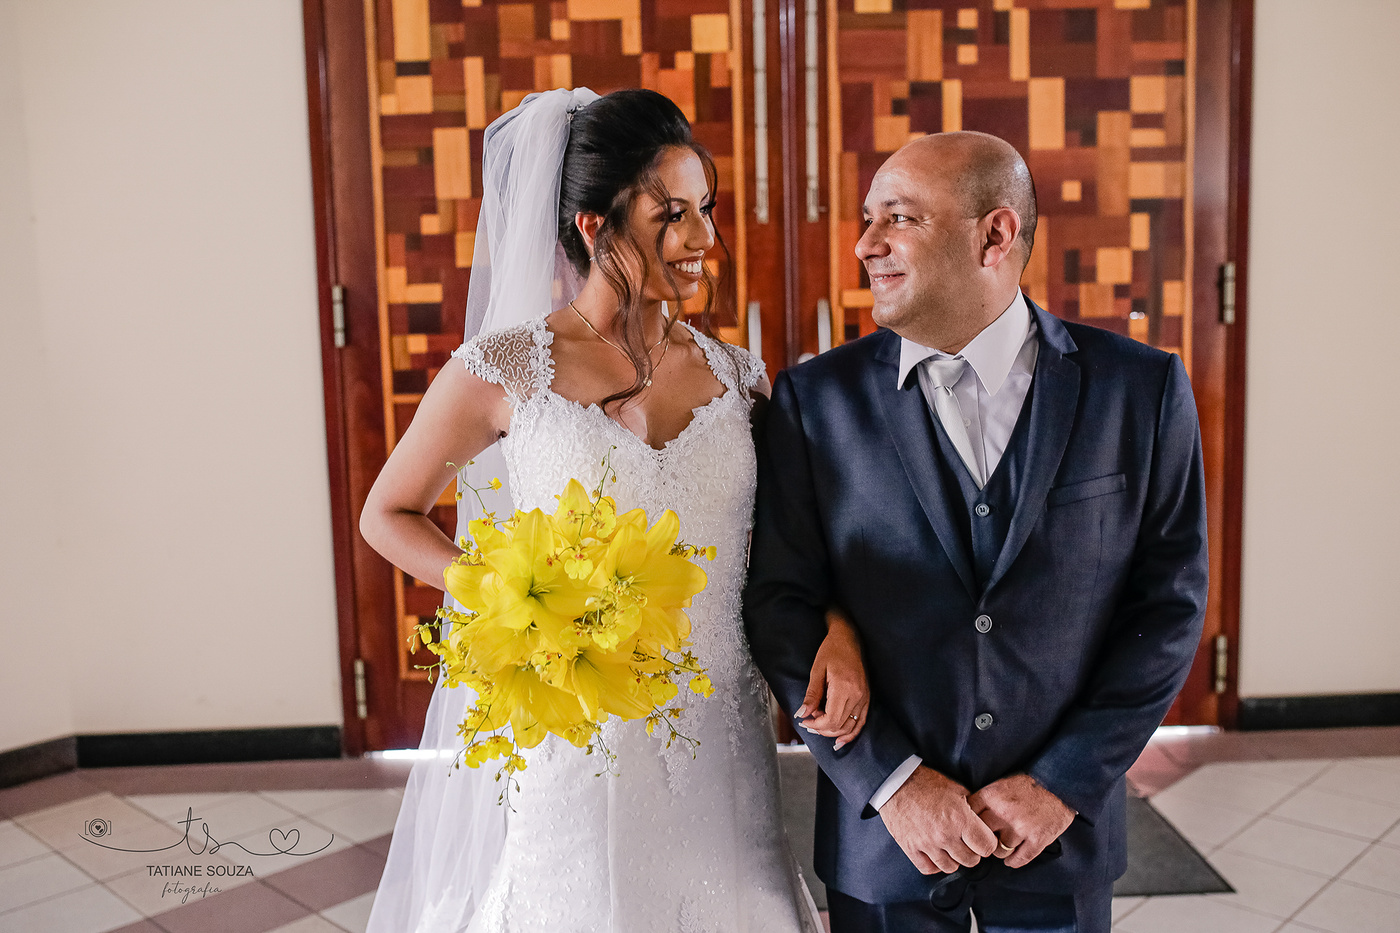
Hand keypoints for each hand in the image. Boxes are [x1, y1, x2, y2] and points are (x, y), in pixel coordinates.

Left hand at [795, 608, 868, 748]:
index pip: (831, 719)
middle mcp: (857, 696)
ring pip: (850, 727)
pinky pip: (861, 722)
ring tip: (819, 728)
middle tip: (808, 722)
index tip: (804, 720)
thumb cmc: (831, 651)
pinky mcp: (867, 698)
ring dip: (834, 732)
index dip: (816, 725)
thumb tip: (802, 714)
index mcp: (844, 688)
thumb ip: (811, 695)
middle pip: (839, 726)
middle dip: (822, 729)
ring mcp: (864, 698)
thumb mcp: (817, 670)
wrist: (849, 638)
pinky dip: (851, 734)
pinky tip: (840, 741)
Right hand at [879, 766, 998, 873]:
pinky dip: (934, 864)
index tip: (982, 837)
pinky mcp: (910, 848)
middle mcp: (944, 835)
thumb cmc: (927, 782)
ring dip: (954, 859)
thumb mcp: (957, 789)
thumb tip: (983, 822)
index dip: (987, 842)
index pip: (987, 846)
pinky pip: (928, 869)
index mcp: (960, 819)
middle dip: (973, 851)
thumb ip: (972, 808)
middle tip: (967, 842)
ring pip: (951, 867)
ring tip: (951, 847)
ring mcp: (926, 844)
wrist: (896, 781)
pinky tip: (936, 853)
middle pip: (971, 860)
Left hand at [967, 774, 1074, 868]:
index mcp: (991, 796)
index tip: (970, 829)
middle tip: (985, 842)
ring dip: (1000, 851)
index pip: (968, 817)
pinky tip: (1012, 859)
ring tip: (1002, 847)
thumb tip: (968, 814)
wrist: (1060, 784)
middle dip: (982, 840)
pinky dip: (1013, 861)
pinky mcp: (1037, 839)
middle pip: (980, 836)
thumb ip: (986, 799)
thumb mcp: (1001, 783)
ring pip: (999, 851)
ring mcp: (1020, 828)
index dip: (968, 825)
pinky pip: (1018, 859)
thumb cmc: (1029, 783)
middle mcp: (1003, 813)